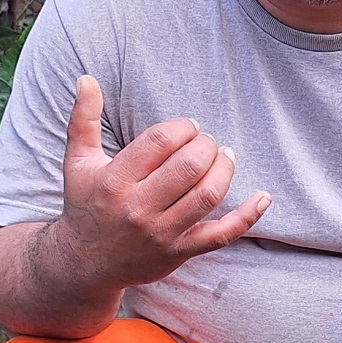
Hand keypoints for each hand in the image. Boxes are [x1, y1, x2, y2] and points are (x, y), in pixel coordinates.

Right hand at [45, 75, 270, 290]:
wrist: (84, 264)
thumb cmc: (85, 204)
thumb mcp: (78, 161)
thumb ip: (83, 119)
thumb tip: (87, 79)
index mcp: (115, 180)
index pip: (161, 142)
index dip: (183, 127)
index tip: (188, 128)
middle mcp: (138, 208)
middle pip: (188, 166)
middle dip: (206, 145)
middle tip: (205, 141)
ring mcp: (161, 233)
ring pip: (207, 196)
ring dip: (225, 169)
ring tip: (224, 156)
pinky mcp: (179, 253)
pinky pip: (220, 235)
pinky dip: (247, 217)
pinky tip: (263, 197)